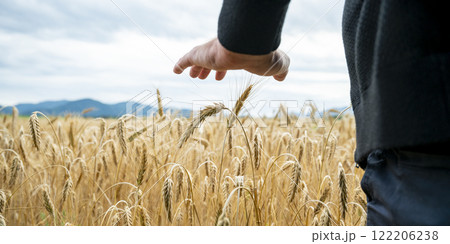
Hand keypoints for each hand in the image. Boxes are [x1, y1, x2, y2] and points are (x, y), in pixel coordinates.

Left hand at [173, 38, 289, 80]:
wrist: (251, 48)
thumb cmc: (264, 56)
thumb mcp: (278, 65)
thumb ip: (280, 70)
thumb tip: (282, 76)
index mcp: (237, 54)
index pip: (226, 62)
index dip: (222, 69)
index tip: (219, 76)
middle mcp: (222, 51)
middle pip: (211, 60)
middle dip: (207, 68)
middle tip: (203, 77)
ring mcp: (210, 52)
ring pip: (198, 60)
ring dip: (196, 69)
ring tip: (194, 77)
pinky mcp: (200, 54)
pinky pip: (186, 59)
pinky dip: (180, 65)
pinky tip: (175, 71)